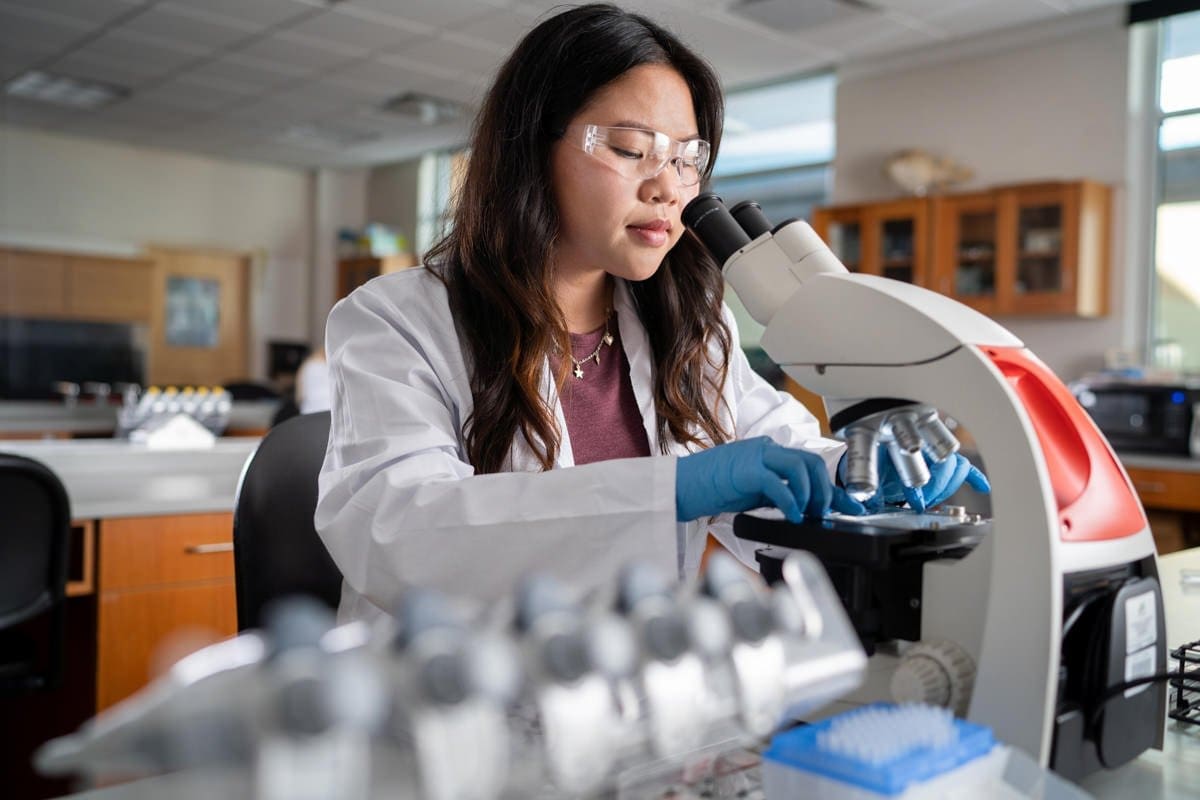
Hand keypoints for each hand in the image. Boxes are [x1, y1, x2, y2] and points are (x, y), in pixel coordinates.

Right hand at [676, 436, 865, 522]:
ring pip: (801, 467)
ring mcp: (756, 456)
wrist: (679, 486)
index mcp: (768, 452)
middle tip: (823, 513)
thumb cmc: (710, 489)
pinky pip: (778, 483)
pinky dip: (791, 501)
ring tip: (807, 514)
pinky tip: (792, 515)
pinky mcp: (746, 470)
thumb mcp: (753, 491)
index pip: (812, 464)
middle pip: (812, 462)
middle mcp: (766, 449)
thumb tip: (804, 510)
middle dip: (825, 490)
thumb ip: (778, 493)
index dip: (836, 489)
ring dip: (811, 494)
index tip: (854, 507)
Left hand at [850, 446, 989, 512]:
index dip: (918, 486)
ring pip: (956, 465)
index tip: (915, 502)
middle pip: (944, 463)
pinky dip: (973, 477)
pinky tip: (981, 487)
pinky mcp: (942, 459)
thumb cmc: (868, 465)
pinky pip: (964, 466)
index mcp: (897, 440)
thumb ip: (862, 490)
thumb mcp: (862, 476)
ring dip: (948, 487)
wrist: (870, 452)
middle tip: (924, 503)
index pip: (918, 460)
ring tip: (933, 500)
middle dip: (937, 488)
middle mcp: (919, 441)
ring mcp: (933, 449)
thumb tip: (862, 507)